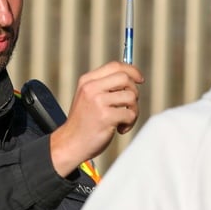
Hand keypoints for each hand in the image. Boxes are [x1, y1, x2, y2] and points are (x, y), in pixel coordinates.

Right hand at [49, 61, 143, 176]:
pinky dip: (129, 123)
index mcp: (87, 81)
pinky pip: (130, 114)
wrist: (71, 143)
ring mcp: (98, 102)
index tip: (140, 79)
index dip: (132, 71)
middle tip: (129, 106)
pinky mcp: (105, 117)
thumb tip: (132, 77)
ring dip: (133, 110)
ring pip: (131, 96)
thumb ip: (105, 86)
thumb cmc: (84, 122)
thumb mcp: (88, 97)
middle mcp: (91, 88)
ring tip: (123, 120)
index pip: (115, 66)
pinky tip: (120, 129)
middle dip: (134, 91)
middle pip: (125, 78)